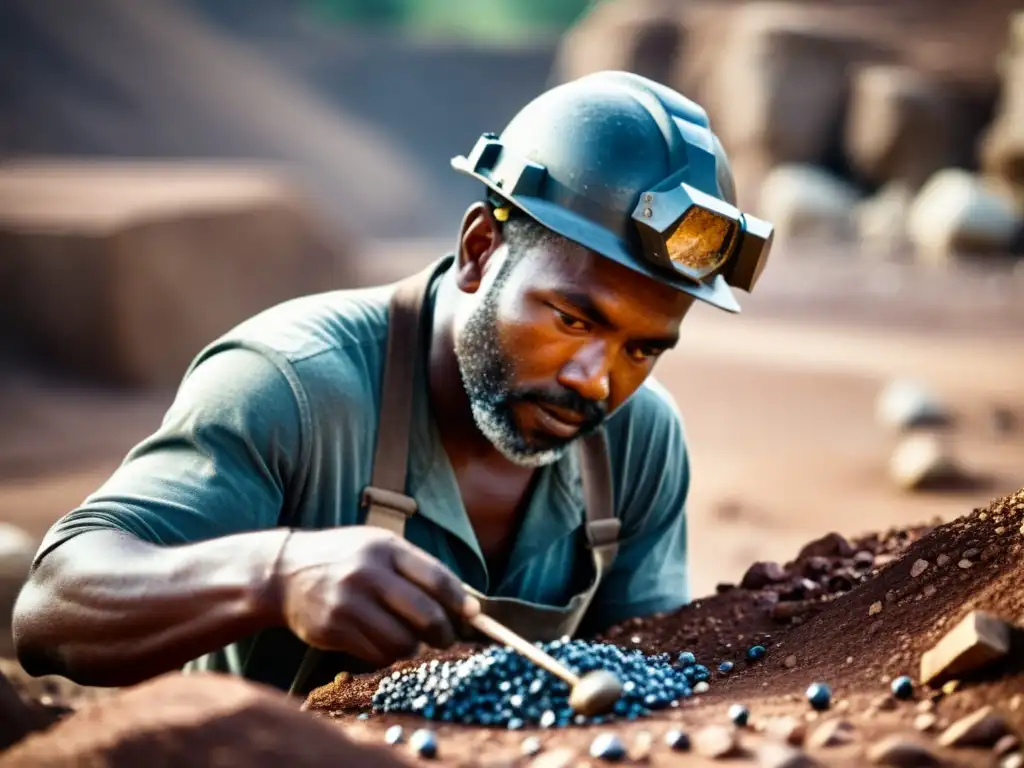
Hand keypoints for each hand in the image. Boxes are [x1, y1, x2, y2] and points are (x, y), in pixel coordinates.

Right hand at [271, 527, 479, 666]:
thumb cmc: (344, 558)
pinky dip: (387, 655)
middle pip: (425, 615)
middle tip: (446, 638)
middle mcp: (367, 573)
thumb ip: (417, 569)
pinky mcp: (334, 629)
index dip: (460, 601)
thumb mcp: (378, 547)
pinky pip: (376, 654)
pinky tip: (383, 643)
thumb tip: (465, 602)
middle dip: (444, 633)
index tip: (471, 614)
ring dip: (413, 647)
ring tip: (410, 640)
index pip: (436, 578)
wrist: (285, 572)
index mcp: (385, 548)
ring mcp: (349, 602)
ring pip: (402, 641)